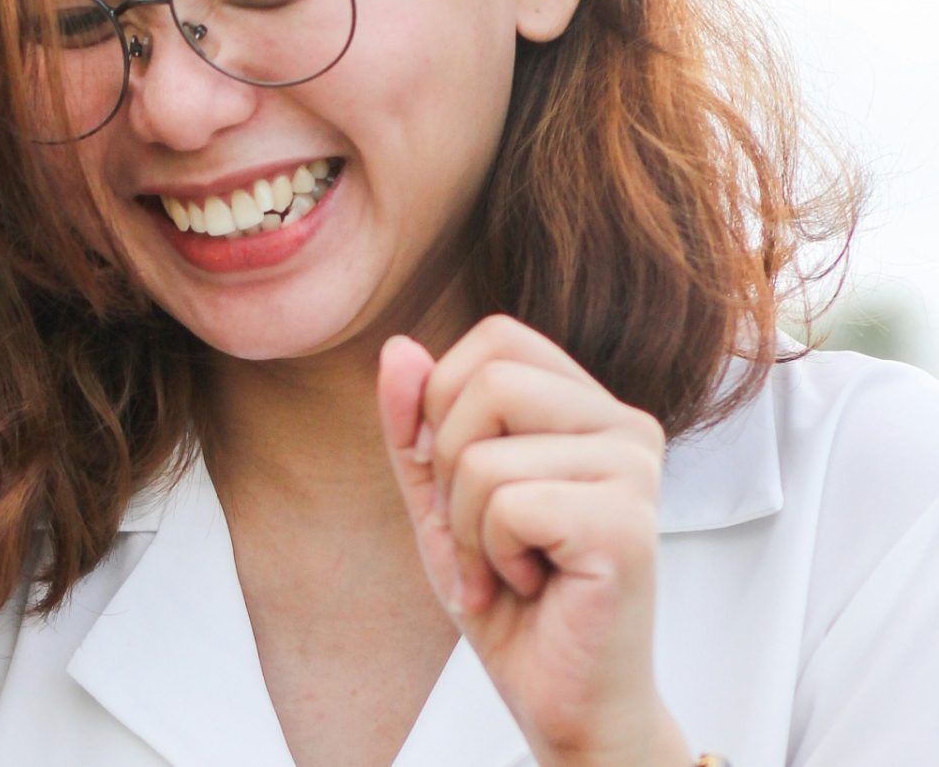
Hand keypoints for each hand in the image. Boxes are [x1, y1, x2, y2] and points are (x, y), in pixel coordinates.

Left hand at [375, 315, 691, 766]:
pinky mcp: (626, 524)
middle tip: (479, 533)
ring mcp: (635, 471)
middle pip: (488, 380)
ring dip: (467, 528)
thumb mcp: (441, 499)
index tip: (450, 476)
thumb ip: (416, 426)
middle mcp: (626, 425)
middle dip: (449, 467)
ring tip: (506, 567)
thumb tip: (397, 346)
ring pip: (486, 454)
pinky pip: (508, 505)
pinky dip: (491, 556)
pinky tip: (530, 585)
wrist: (561, 695)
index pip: (497, 337)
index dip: (443, 398)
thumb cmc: (509, 596)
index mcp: (589, 407)